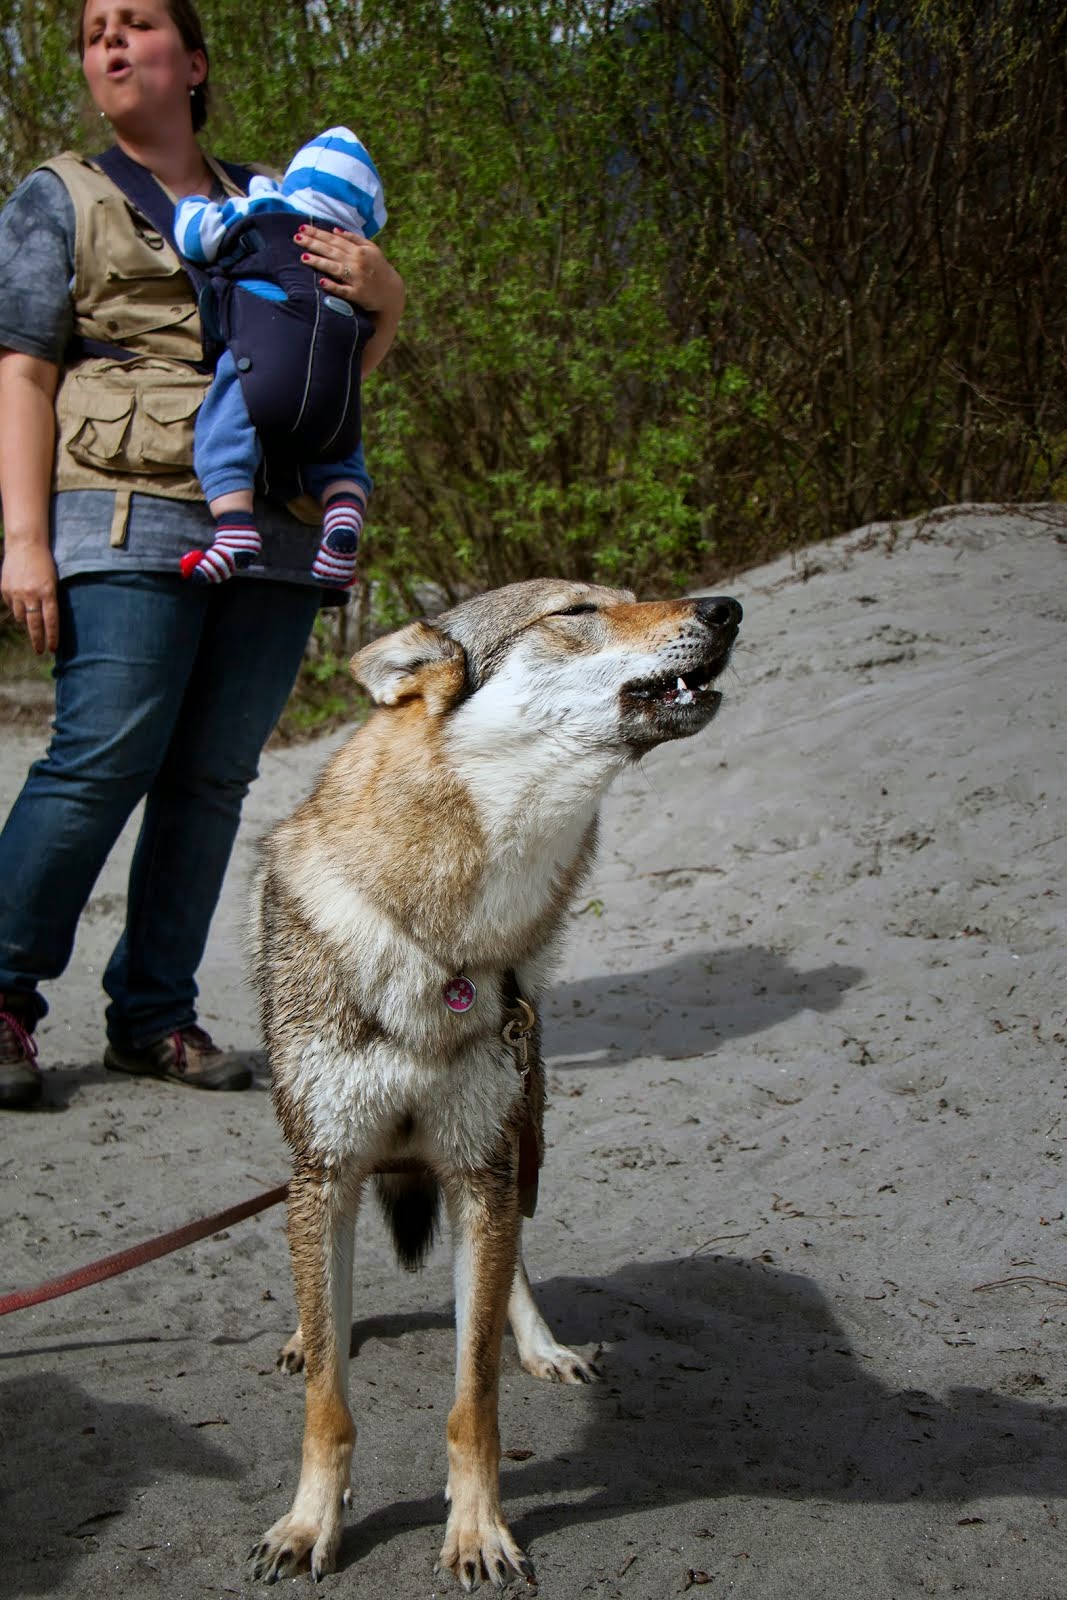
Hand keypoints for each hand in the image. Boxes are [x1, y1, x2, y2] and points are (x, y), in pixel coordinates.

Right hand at [1, 538, 58, 653]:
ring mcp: (16, 593)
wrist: (25, 545)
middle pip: (34, 624)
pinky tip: (21, 603)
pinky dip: (16, 608)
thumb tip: (48, 621)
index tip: (53, 649)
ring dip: (26, 622)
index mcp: (48, 592)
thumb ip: (50, 600)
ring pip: (21, 617)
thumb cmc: (44, 563)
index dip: (52, 637)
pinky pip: (11, 606)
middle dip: (38, 640)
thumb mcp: (53, 581)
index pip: (51, 621)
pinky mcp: (5, 589)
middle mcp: (31, 594)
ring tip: (31, 624)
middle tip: (40, 650)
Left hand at [295, 225, 403, 313]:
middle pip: (331, 251)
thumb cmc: (379, 268)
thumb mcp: (371, 249)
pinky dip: (333, 286)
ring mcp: (357, 279)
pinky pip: (343, 290)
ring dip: (319, 262)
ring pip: (334, 268)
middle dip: (313, 244)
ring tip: (303, 257)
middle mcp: (357, 263)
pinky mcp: (357, 294)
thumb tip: (335, 230)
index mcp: (359, 250)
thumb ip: (354, 239)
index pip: (334, 240)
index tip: (302, 228)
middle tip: (297, 238)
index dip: (318, 233)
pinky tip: (322, 282)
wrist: (391, 292)